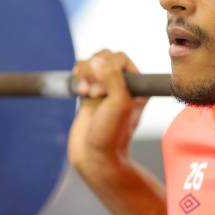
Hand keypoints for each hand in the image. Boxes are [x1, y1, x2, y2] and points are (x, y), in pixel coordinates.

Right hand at [68, 49, 148, 171]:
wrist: (94, 157)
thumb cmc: (111, 134)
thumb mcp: (119, 103)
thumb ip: (112, 77)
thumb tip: (97, 59)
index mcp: (136, 85)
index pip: (119, 58)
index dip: (108, 68)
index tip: (104, 91)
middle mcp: (121, 84)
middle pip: (104, 57)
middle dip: (95, 71)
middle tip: (95, 94)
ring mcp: (104, 88)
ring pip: (91, 63)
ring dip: (85, 74)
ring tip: (87, 94)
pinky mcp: (88, 92)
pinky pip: (81, 72)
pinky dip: (78, 77)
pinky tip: (80, 91)